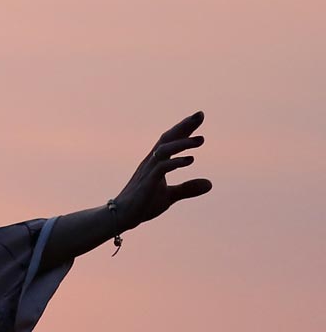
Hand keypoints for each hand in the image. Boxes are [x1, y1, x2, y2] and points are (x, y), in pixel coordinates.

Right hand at [113, 111, 212, 230]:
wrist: (120, 217)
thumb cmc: (142, 205)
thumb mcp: (169, 196)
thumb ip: (187, 188)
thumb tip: (210, 184)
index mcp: (155, 162)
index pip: (170, 140)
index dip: (184, 128)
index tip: (199, 116)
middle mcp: (151, 162)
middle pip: (168, 138)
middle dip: (184, 126)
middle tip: (201, 114)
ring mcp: (148, 171)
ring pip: (165, 150)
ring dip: (183, 143)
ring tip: (201, 140)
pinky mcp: (147, 182)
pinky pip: (162, 167)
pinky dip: (176, 162)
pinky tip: (190, 160)